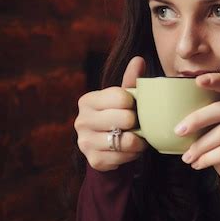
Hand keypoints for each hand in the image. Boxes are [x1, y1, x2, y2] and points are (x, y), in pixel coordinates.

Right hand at [75, 56, 147, 171]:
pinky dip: (132, 155)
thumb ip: (131, 80)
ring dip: (138, 141)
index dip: (133, 103)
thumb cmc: (116, 117)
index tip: (133, 107)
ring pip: (125, 141)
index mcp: (87, 101)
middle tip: (137, 124)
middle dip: (137, 123)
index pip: (120, 97)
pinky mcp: (93, 160)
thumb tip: (139, 60)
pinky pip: (123, 158)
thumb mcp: (123, 99)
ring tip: (138, 138)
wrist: (106, 148)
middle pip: (124, 118)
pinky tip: (130, 150)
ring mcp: (85, 142)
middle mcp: (81, 121)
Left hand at [177, 68, 219, 195]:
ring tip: (187, 158)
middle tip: (178, 131)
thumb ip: (202, 121)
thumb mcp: (210, 136)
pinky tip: (197, 165)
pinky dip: (207, 159)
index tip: (196, 80)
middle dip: (198, 119)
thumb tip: (172, 109)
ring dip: (200, 146)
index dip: (217, 80)